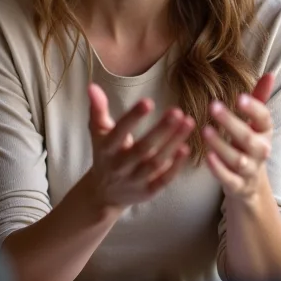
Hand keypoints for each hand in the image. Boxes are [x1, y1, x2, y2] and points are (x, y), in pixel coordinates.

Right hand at [85, 83, 192, 210]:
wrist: (104, 194)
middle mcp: (120, 166)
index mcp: (106, 149)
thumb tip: (92, 86)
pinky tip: (186, 148)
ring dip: (173, 143)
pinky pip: (163, 180)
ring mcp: (134, 181)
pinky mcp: (148, 192)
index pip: (119, 132)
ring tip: (188, 123)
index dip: (133, 118)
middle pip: (142, 148)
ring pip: (156, 163)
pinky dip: (175, 167)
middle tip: (177, 111)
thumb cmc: (105, 154)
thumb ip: (97, 109)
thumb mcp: (98, 132)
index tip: (148, 101)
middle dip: (161, 130)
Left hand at [202, 73, 274, 201]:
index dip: (253, 108)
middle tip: (213, 106)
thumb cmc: (247, 145)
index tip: (239, 97)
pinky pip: (229, 180)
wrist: (250, 185)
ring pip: (238, 160)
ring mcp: (250, 171)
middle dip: (231, 123)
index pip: (264, 119)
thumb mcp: (255, 124)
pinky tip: (206, 157)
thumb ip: (259, 99)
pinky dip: (219, 170)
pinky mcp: (238, 187)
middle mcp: (261, 152)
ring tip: (205, 131)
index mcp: (264, 133)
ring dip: (222, 146)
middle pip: (248, 138)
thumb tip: (270, 73)